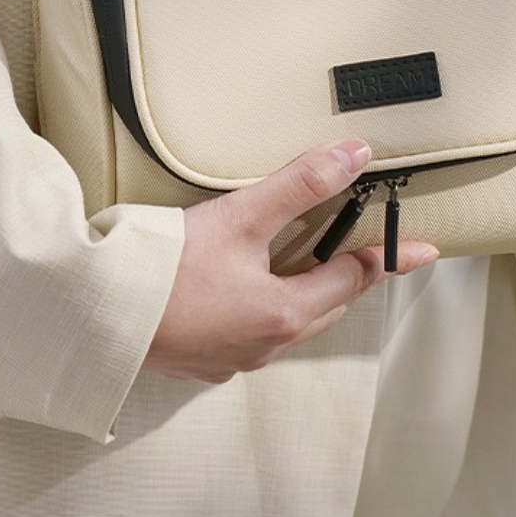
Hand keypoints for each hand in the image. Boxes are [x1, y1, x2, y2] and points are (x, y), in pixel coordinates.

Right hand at [143, 139, 437, 381]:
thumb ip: (300, 185)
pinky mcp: (198, 361)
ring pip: (288, 323)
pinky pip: (250, 335)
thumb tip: (355, 156)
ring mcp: (230, 359)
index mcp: (284, 313)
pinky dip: (262, 309)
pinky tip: (243, 292)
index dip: (389, 257)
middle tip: (365, 251)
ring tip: (305, 264)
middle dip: (347, 277)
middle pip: (325, 306)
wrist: (90, 320)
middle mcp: (264, 345)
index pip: (353, 278)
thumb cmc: (165, 270)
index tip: (425, 251)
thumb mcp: (241, 216)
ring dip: (304, 294)